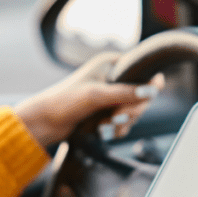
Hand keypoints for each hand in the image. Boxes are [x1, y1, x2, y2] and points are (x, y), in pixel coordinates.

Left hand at [14, 52, 164, 146]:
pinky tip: (103, 132)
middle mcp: (113, 77)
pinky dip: (116, 130)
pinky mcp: (106, 112)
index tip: (145, 98)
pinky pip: (124, 122)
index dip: (148, 86)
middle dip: (131, 111)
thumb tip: (152, 91)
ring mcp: (110, 96)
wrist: (45, 123)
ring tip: (104, 127)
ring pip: (133, 112)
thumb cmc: (65, 102)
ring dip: (122, 123)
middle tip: (116, 118)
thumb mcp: (97, 95)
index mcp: (110, 64)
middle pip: (141, 96)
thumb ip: (125, 92)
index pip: (143, 70)